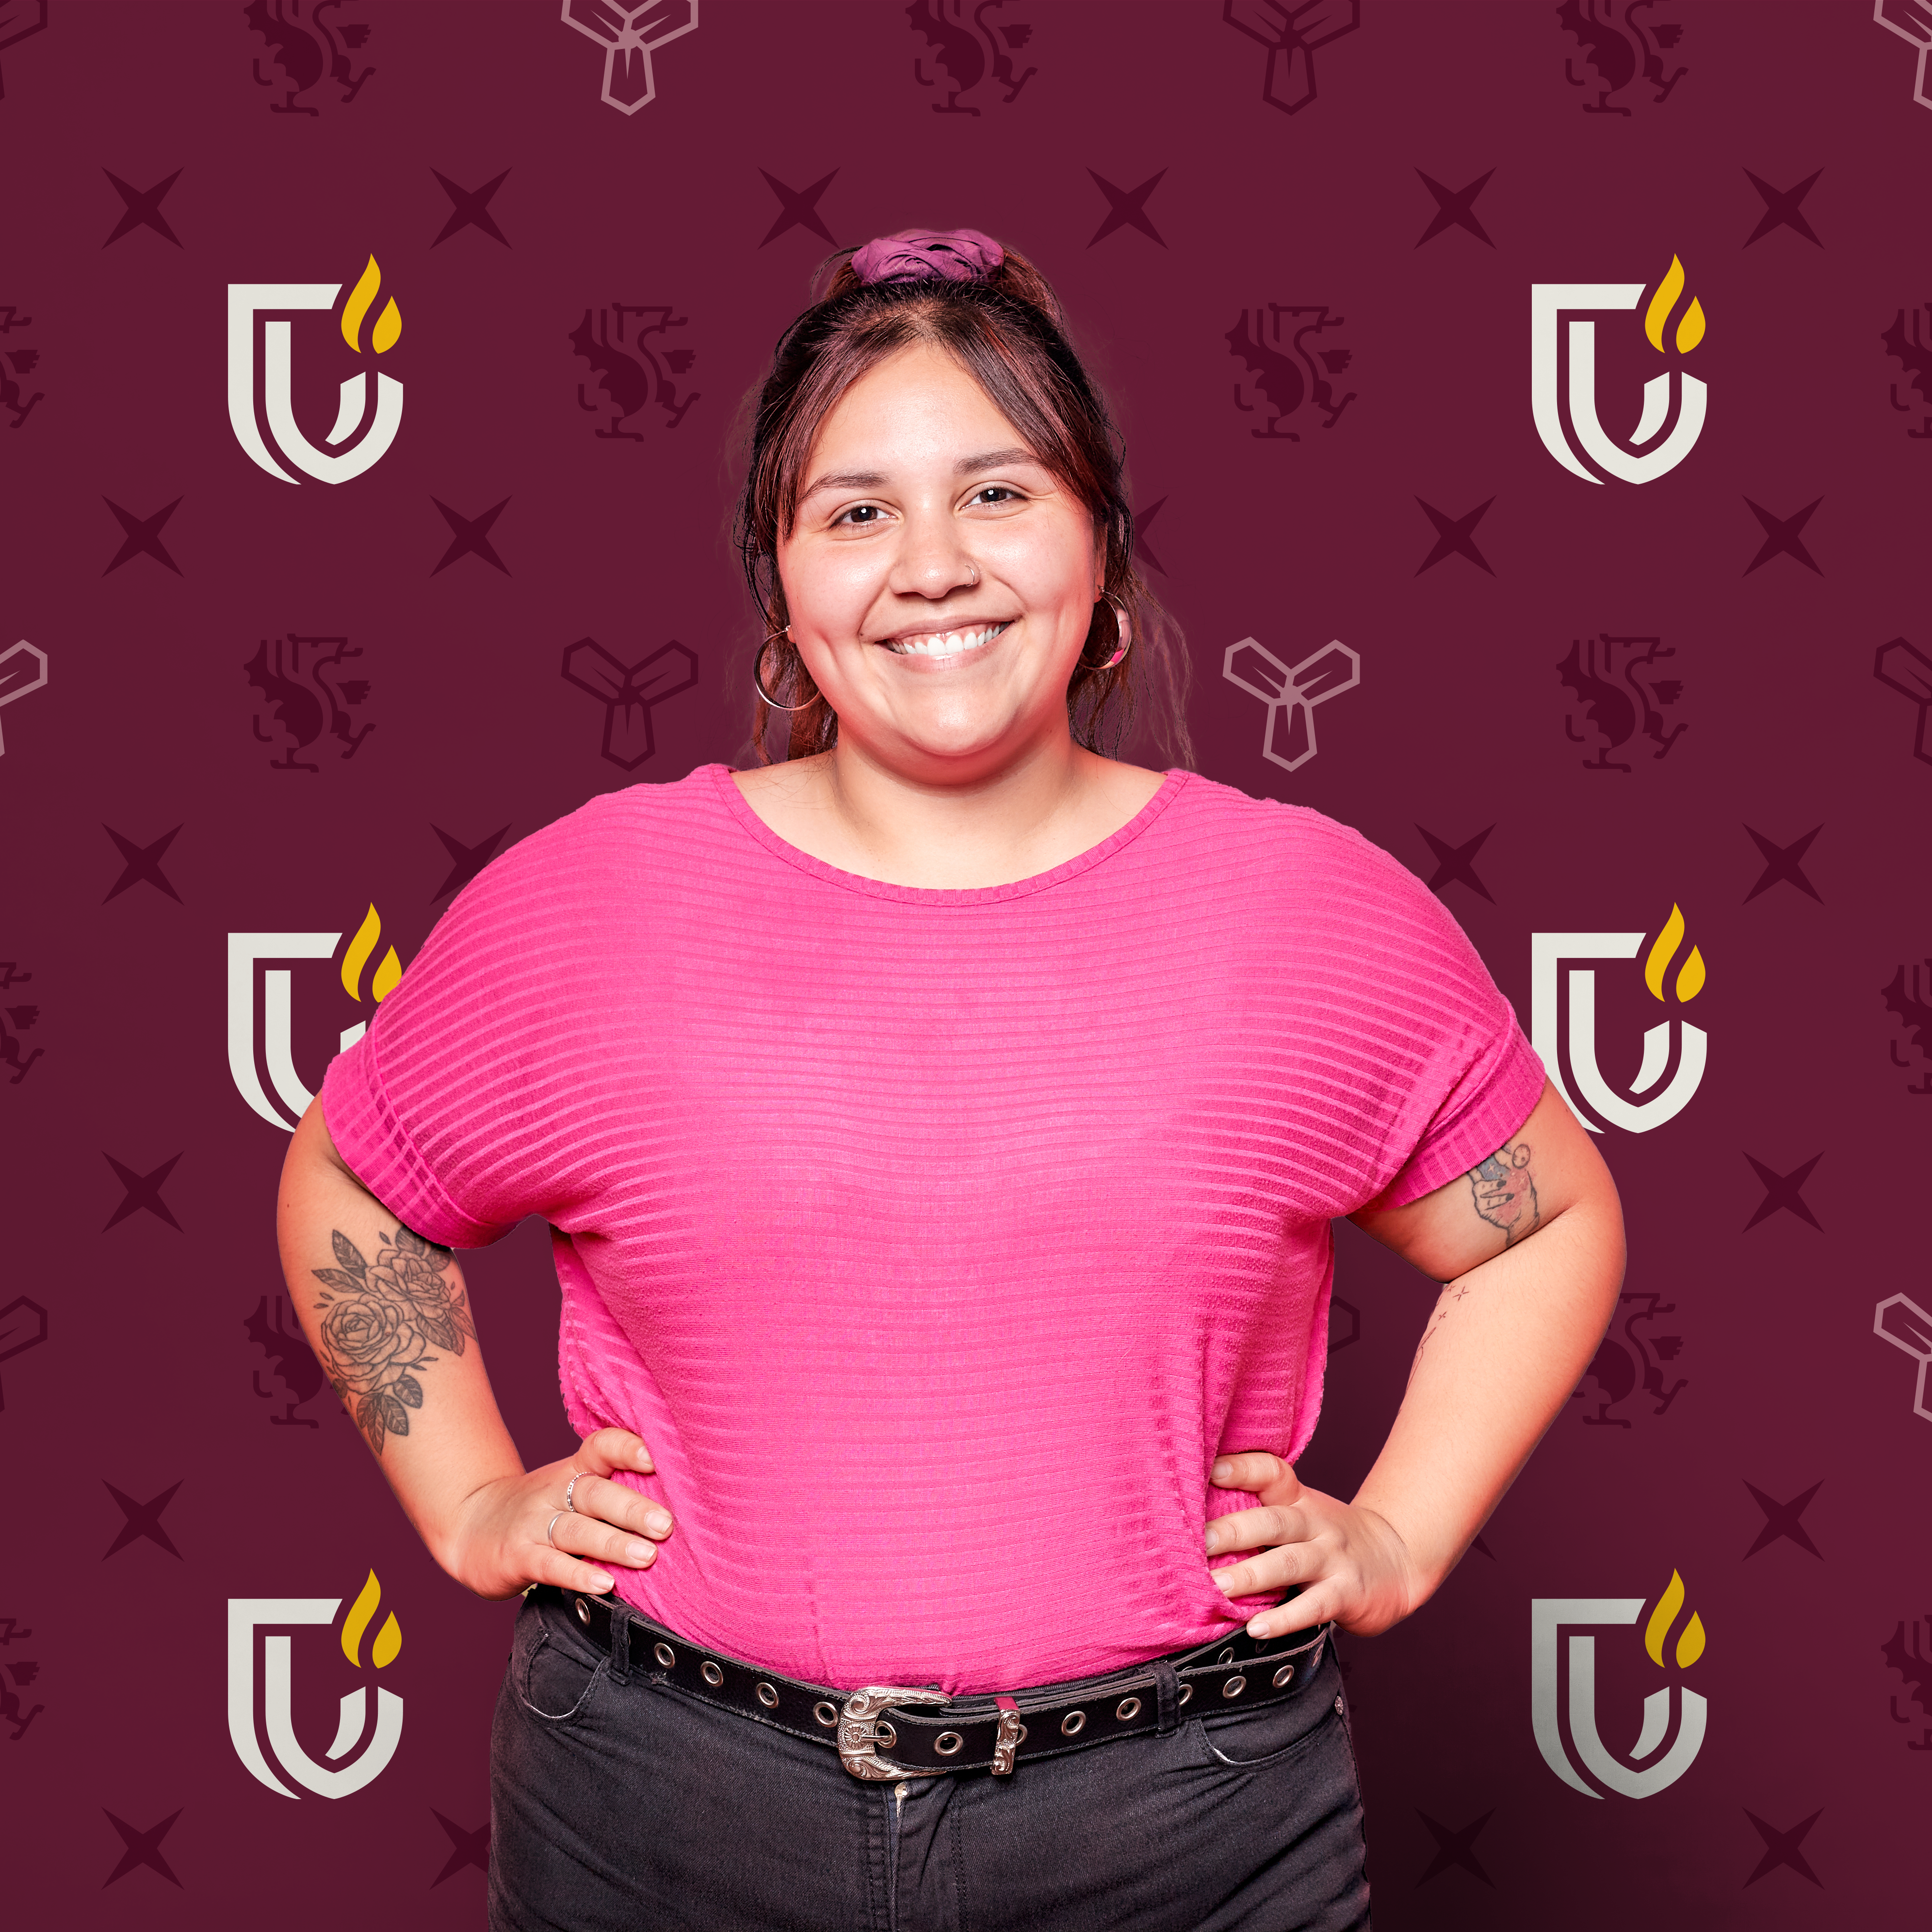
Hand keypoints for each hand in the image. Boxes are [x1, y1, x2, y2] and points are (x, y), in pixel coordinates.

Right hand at [443, 1428, 674, 1600]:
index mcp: (572, 1471)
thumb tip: (679, 1504)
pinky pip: (550, 1565)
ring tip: (647, 1556)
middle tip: (667, 1524)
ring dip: (613, 1543)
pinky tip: (605, 1585)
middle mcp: (554, 1492)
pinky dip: (578, 1575)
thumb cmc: (540, 1509)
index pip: (600, 1447)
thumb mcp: (570, 1489)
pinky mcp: (517, 1557)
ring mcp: (534, 1524)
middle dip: (633, 1508)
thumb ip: (612, 1490)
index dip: (626, 1448)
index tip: (655, 1458)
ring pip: (576, 1530)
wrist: (469, 1525)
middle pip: (595, 1493)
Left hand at [1204, 1453, 1421, 1640]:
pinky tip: (1257, 1628)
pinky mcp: (1347, 1593)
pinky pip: (1313, 1606)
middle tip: (1198, 1542)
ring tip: (1217, 1586)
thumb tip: (1192, 1519)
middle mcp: (1315, 1523)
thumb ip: (1261, 1513)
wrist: (1398, 1558)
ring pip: (1289, 1562)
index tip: (1210, 1470)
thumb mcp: (1302, 1513)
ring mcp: (1333, 1558)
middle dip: (1234, 1530)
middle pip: (1273, 1522)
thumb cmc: (1331, 1538)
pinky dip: (1285, 1619)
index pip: (1271, 1472)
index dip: (1242, 1468)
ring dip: (1251, 1575)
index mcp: (1298, 1500)